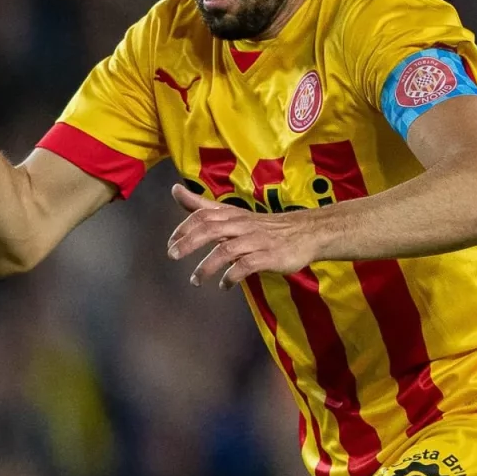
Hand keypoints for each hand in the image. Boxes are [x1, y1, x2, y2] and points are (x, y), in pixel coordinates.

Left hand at [166, 184, 320, 287]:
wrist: (305, 233)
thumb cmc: (264, 227)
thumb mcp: (233, 214)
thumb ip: (203, 206)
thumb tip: (175, 189)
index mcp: (233, 215)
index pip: (203, 215)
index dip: (184, 228)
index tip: (171, 243)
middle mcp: (242, 225)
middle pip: (211, 230)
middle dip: (189, 243)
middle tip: (173, 256)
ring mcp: (256, 241)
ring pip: (226, 250)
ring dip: (207, 266)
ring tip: (195, 280)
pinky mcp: (268, 257)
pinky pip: (246, 267)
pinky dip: (231, 277)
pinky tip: (224, 285)